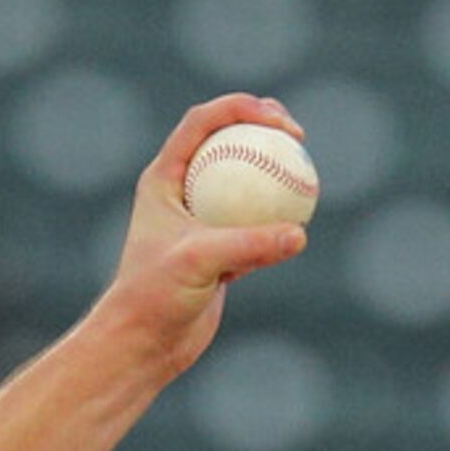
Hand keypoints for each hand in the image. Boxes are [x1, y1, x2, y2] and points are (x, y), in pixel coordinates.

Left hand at [93, 93, 310, 381]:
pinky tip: (305, 216)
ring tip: (305, 169)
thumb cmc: (154, 298)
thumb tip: (299, 234)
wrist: (144, 343)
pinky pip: (257, 218)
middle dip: (263, 125)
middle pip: (226, 139)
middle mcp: (180, 191)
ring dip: (274, 168)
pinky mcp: (220, 245)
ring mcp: (201, 218)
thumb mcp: (199, 263)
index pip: (202, 122)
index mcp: (162, 178)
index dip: (241, 108)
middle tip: (296, 134)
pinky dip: (280, 213)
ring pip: (244, 179)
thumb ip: (248, 245)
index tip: (279, 121)